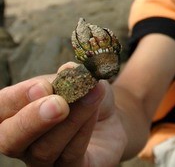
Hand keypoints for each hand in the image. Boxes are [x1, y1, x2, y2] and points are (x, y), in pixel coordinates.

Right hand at [0, 69, 126, 165]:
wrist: (110, 116)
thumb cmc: (83, 96)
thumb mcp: (78, 79)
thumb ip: (70, 75)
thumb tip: (68, 71)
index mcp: (15, 113)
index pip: (1, 108)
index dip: (17, 98)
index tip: (43, 86)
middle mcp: (23, 142)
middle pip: (10, 140)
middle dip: (32, 120)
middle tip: (58, 104)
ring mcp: (44, 161)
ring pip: (45, 148)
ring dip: (71, 119)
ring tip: (91, 95)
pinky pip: (71, 155)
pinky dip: (85, 129)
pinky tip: (96, 109)